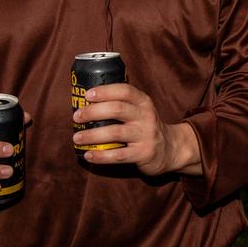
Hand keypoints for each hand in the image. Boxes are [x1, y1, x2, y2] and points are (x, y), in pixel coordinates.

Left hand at [73, 84, 200, 175]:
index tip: (87, 95)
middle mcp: (146, 116)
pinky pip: (118, 155)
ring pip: (115, 132)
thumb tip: (86, 103)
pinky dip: (101, 156)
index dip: (105, 91)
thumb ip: (122, 104)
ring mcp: (145, 135)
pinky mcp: (143, 153)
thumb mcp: (140, 110)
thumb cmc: (145, 127)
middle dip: (93, 112)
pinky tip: (88, 155)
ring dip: (93, 135)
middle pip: (117, 109)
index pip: (125, 91)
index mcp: (143, 102)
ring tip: (77, 138)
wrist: (170, 149)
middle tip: (77, 117)